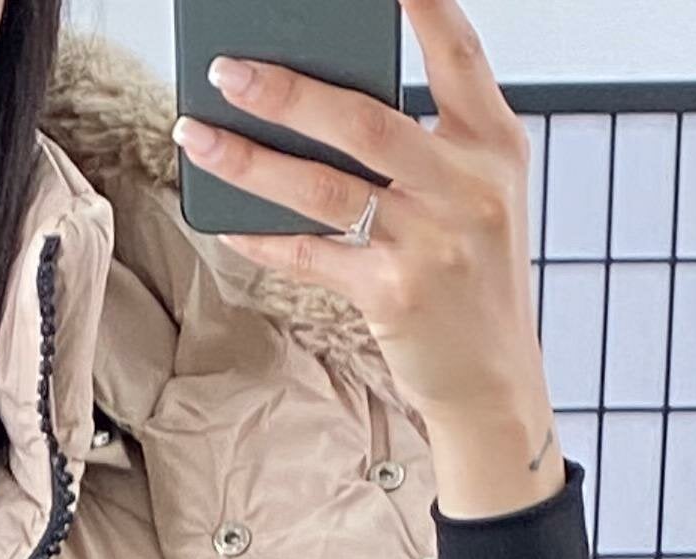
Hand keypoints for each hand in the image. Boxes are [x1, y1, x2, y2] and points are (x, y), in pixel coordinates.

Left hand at [172, 0, 564, 520]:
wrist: (495, 382)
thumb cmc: (476, 279)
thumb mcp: (477, 197)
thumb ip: (427, 144)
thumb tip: (324, 101)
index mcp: (495, 145)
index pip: (459, 54)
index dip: (424, 5)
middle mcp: (468, 188)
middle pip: (365, 122)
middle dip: (289, 92)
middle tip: (229, 70)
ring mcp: (431, 244)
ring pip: (324, 189)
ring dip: (251, 161)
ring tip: (200, 135)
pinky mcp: (394, 296)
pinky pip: (311, 255)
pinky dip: (263, 238)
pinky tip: (225, 221)